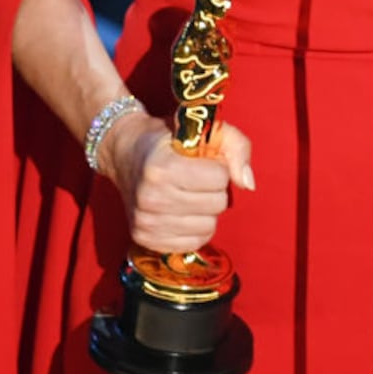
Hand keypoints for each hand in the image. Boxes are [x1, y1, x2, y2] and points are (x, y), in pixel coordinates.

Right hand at [99, 112, 255, 253]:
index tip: (201, 161)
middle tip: (196, 178)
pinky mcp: (145, 239)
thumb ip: (237, 147)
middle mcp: (151, 198)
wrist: (125, 153)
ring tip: (188, 194)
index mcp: (163, 168)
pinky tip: (182, 212)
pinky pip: (193, 244)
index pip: (220, 178)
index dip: (217, 167)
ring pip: (208, 228)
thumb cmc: (169, 139)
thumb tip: (248, 184)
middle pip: (217, 205)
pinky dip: (194, 229)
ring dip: (206, 211)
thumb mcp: (205, 130)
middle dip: (214, 190)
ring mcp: (146, 222)